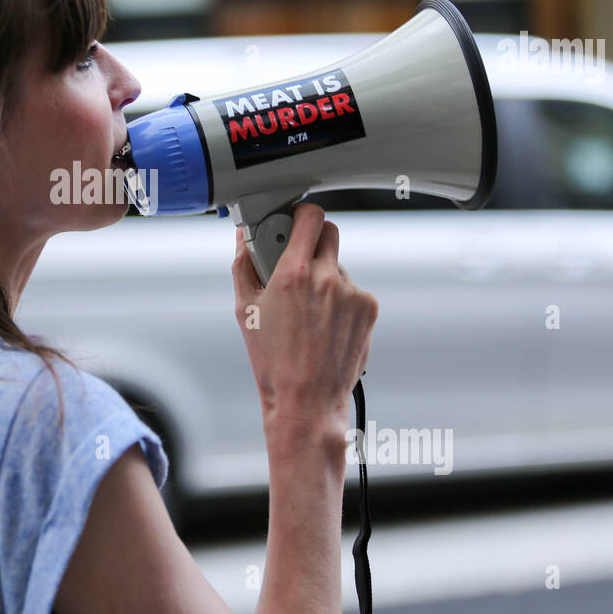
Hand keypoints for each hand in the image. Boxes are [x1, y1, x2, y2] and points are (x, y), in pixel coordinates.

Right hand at [231, 201, 378, 439]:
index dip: (301, 214)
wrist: (307, 399)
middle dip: (312, 241)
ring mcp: (352, 293)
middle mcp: (327, 278)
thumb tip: (244, 235)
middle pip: (329, 233)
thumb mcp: (245, 309)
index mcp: (294, 273)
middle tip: (296, 262)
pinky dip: (340, 300)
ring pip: (339, 265)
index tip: (292, 222)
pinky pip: (353, 290)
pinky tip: (324, 324)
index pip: (310, 216)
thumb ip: (243, 264)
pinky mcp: (369, 308)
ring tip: (307, 311)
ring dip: (324, 276)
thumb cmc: (272, 359)